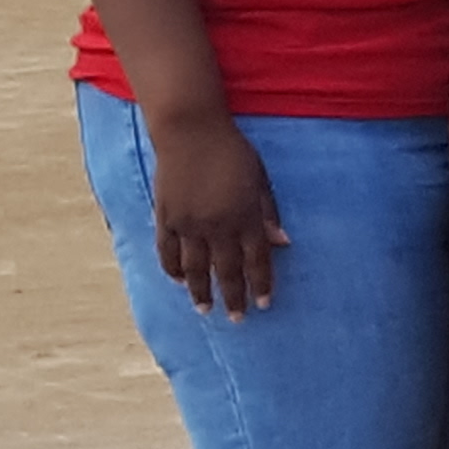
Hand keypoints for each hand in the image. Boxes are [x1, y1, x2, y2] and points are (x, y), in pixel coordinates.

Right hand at [144, 105, 283, 314]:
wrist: (190, 129)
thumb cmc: (232, 150)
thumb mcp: (260, 177)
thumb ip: (268, 211)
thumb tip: (283, 242)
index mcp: (244, 215)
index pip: (256, 260)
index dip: (260, 284)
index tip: (263, 304)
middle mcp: (217, 224)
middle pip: (226, 270)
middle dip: (233, 297)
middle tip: (236, 319)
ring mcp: (189, 223)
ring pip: (195, 268)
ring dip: (201, 292)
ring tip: (205, 309)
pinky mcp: (166, 217)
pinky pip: (168, 252)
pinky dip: (173, 269)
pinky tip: (179, 282)